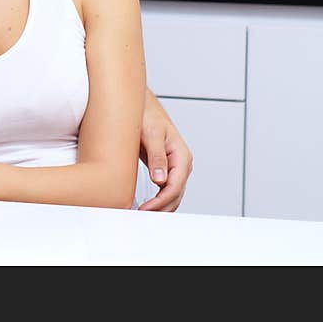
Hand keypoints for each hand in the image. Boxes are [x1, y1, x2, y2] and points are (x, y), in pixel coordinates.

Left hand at [138, 89, 193, 210]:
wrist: (142, 105)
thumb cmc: (147, 115)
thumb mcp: (151, 133)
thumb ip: (156, 156)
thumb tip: (161, 180)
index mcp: (181, 155)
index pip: (175, 186)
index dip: (161, 201)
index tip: (145, 209)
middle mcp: (181, 163)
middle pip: (175, 194)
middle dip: (161, 208)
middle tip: (141, 216)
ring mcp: (174, 167)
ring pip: (171, 194)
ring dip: (160, 206)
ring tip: (142, 214)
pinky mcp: (164, 167)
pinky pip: (164, 188)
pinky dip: (157, 199)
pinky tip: (145, 205)